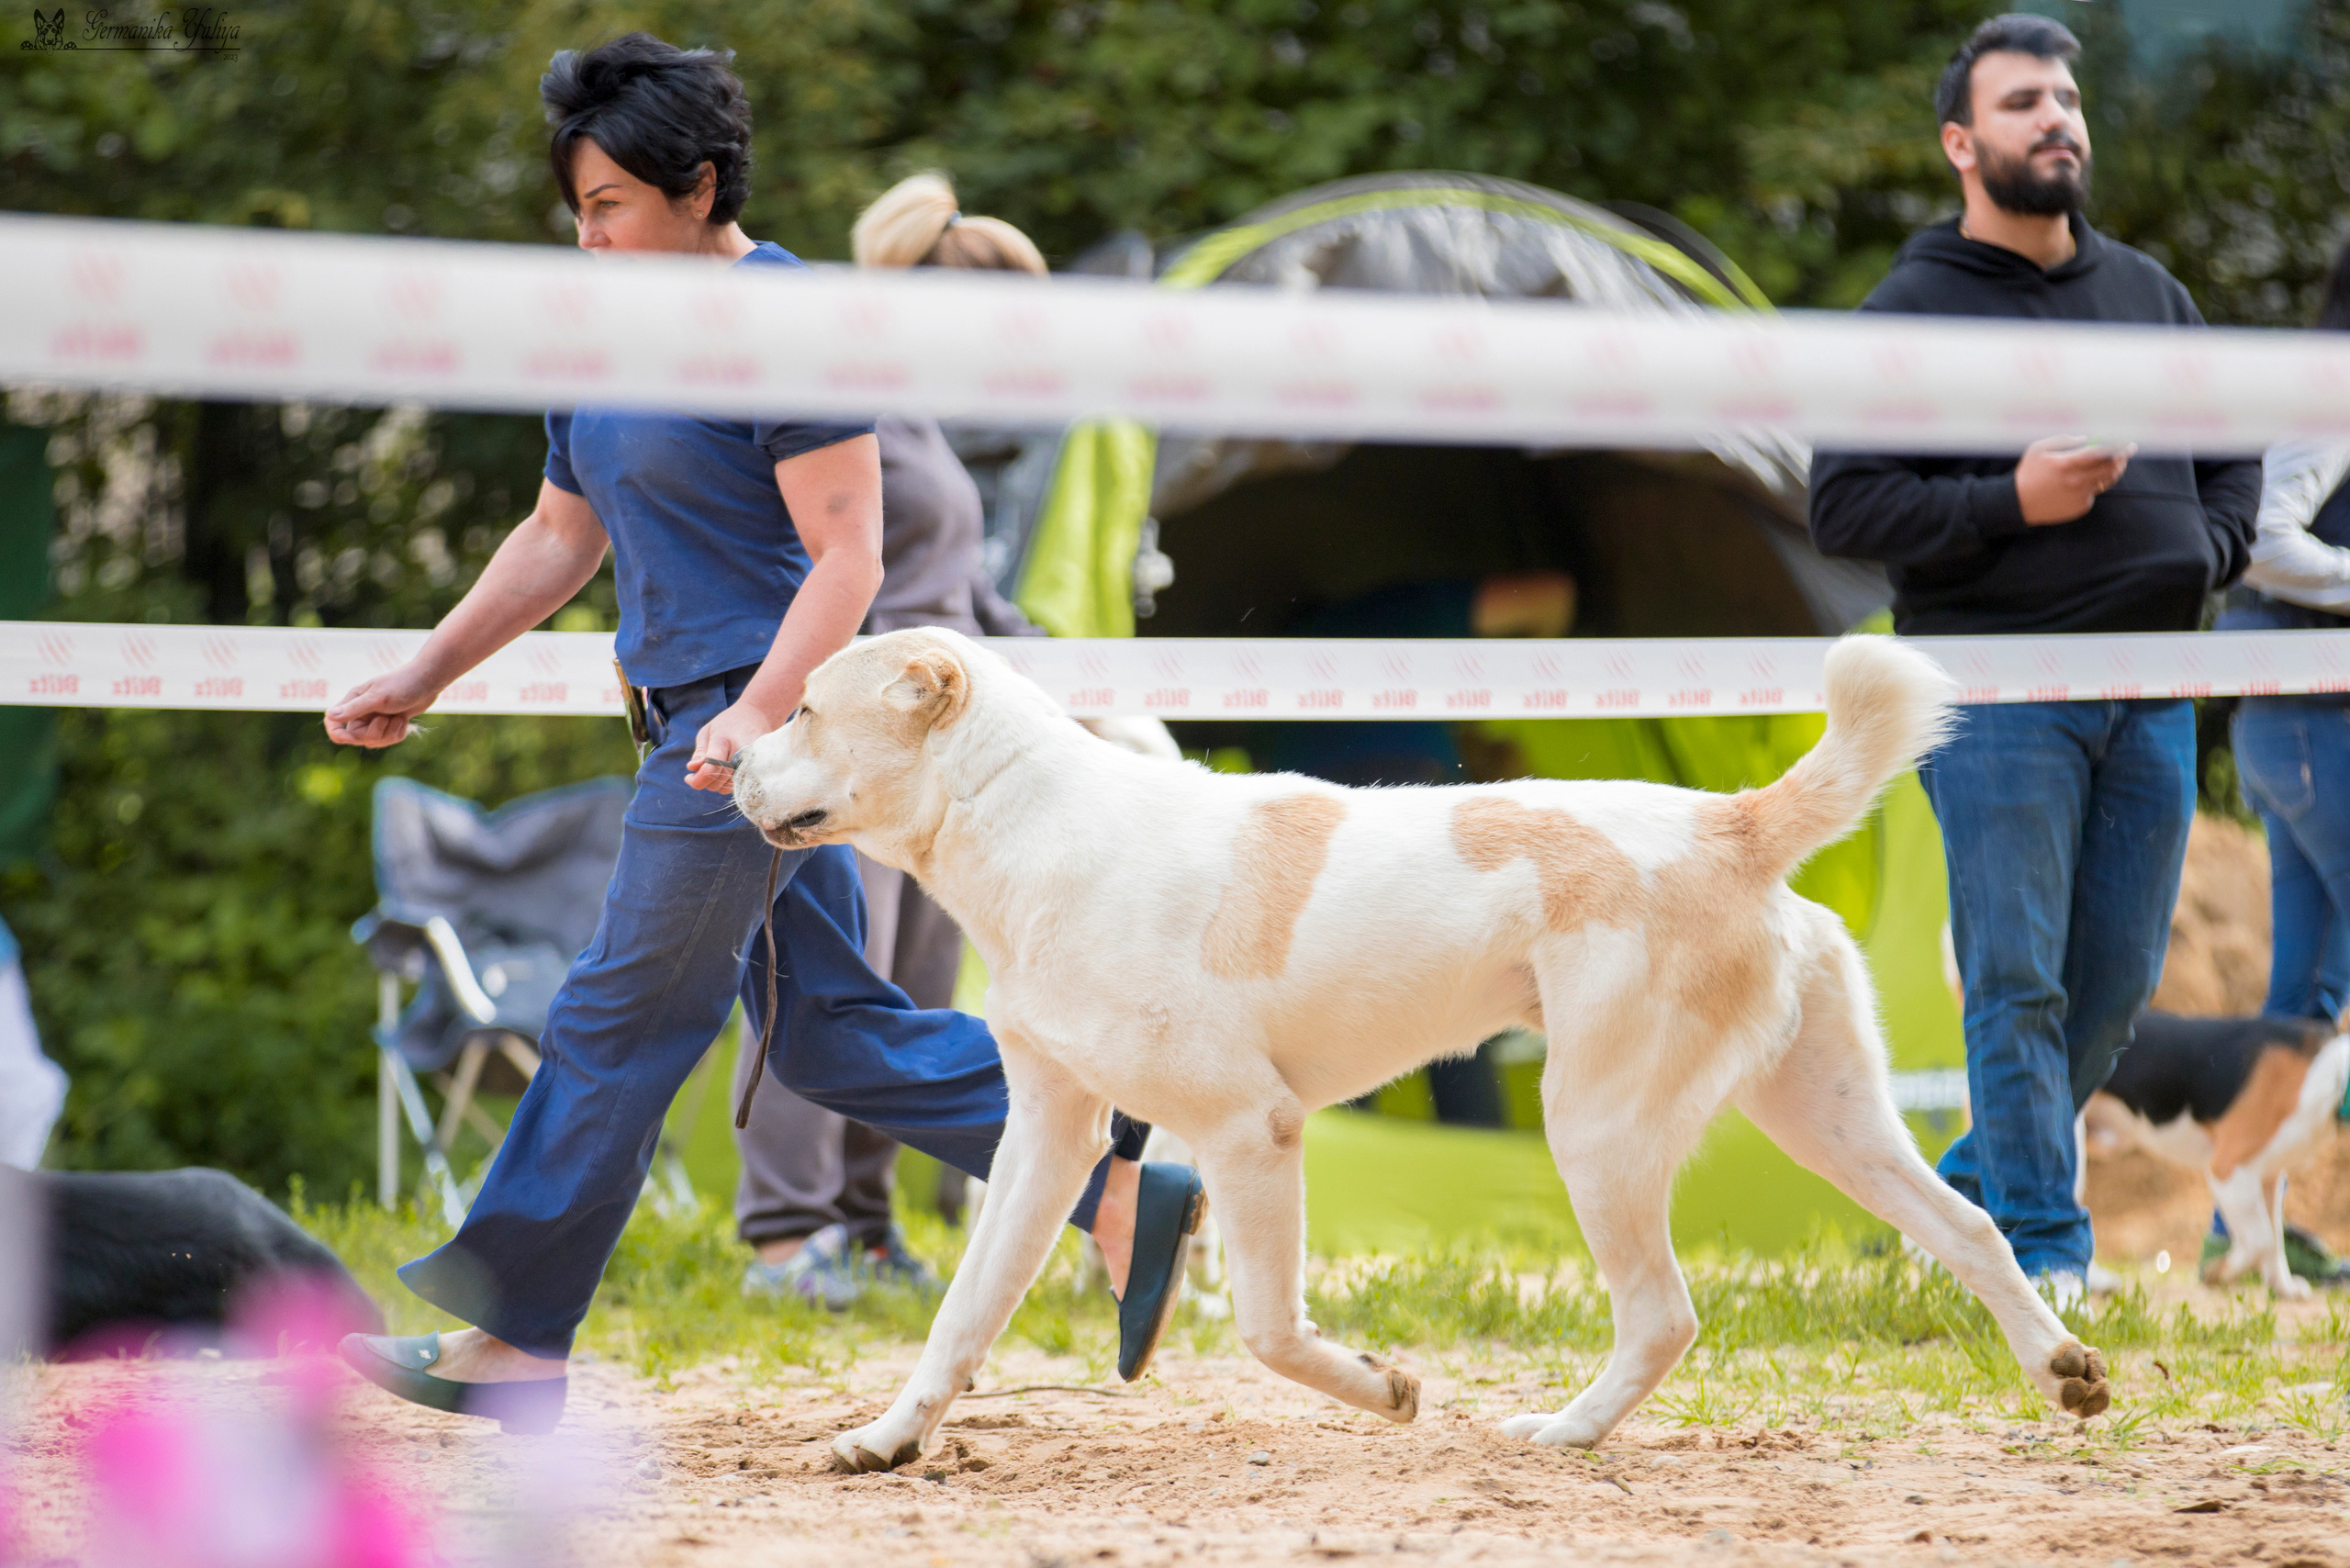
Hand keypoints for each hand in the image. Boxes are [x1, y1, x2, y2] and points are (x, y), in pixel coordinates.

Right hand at [324, 663, 441, 747]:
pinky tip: (405, 719)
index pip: (333, 722)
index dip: (337, 734)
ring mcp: (376, 718)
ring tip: (399, 717)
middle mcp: (362, 711)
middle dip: (375, 733)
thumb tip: (330, 715)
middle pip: (357, 737)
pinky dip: (398, 732)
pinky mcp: (389, 723)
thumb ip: (355, 708)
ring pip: (374, 741)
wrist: (428, 681)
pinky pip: (389, 739)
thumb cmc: (402, 685)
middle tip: (387, 719)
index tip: (349, 739)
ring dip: (389, 734)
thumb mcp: (378, 698)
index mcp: (353, 701)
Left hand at [686, 697, 786, 793]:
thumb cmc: (728, 724)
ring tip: (714, 770)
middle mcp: (739, 753)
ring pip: (726, 787)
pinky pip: (737, 786)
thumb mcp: (708, 731)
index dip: (697, 779)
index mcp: (723, 740)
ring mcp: (750, 762)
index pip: (710, 768)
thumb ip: (700, 752)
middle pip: (717, 780)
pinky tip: (725, 772)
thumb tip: (692, 768)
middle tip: (700, 771)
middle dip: (704, 781)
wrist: (758, 716)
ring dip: (715, 783)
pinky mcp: (757, 770)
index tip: (688, 778)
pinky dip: (727, 783)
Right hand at [2015, 435, 2133, 525]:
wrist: (2018, 503)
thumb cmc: (2027, 473)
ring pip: (2107, 481)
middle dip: (2122, 458)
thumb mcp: (2038, 449)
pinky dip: (2094, 485)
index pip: (2102, 453)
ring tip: (2113, 464)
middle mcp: (2077, 481)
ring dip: (2114, 471)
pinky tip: (2084, 483)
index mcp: (2067, 463)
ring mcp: (2080, 496)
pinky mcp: (2081, 507)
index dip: (2119, 447)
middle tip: (2127, 452)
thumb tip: (2085, 439)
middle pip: (2111, 468)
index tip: (2128, 443)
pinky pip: (2094, 493)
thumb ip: (2063, 440)